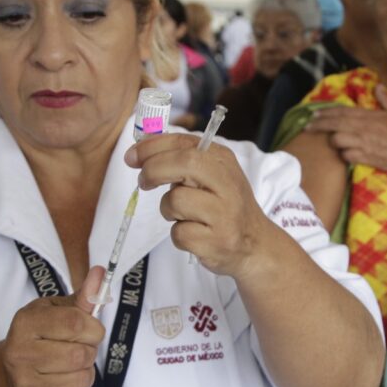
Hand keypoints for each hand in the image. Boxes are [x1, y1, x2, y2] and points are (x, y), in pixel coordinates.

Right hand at [1, 266, 105, 386]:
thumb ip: (83, 296)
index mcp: (25, 323)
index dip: (93, 327)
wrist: (10, 372)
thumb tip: (101, 273)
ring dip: (85, 373)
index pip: (76, 324)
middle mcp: (19, 355)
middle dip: (89, 351)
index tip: (90, 328)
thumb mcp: (57, 310)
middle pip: (80, 356)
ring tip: (72, 366)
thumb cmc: (41, 335)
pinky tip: (63, 383)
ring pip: (81, 381)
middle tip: (78, 348)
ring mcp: (24, 385)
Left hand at [126, 133, 275, 278]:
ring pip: (175, 201)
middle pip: (183, 163)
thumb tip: (140, 150)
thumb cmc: (224, 205)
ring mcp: (224, 213)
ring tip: (182, 215)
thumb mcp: (211, 174)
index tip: (132, 156)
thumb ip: (181, 159)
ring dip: (168, 210)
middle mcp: (227, 183)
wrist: (254, 244)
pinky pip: (179, 233)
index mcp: (223, 160)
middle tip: (144, 182)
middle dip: (153, 170)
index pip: (184, 143)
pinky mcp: (217, 241)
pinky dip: (179, 235)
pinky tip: (194, 234)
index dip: (152, 147)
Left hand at [304, 87, 386, 173]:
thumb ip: (385, 100)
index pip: (341, 112)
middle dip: (318, 125)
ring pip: (337, 141)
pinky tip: (346, 154)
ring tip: (332, 142)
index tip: (313, 114)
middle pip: (333, 125)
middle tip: (307, 126)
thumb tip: (379, 87)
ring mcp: (363, 144)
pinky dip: (345, 155)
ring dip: (333, 142)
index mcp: (369, 115)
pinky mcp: (367, 158)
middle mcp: (363, 128)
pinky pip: (347, 157)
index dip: (325, 113)